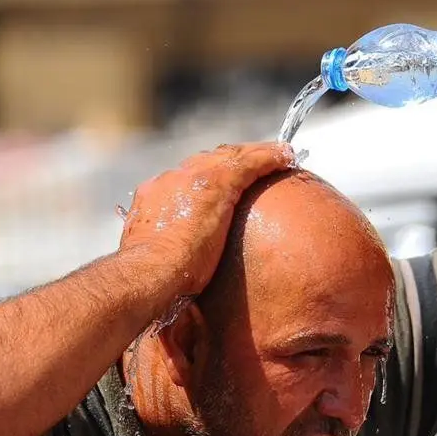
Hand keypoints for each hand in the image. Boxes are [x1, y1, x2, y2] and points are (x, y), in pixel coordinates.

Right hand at [119, 141, 295, 297]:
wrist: (149, 273)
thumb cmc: (151, 282)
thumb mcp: (154, 264)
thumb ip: (164, 259)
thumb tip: (176, 281)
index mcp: (151, 200)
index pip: (180, 181)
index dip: (202, 181)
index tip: (220, 189)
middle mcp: (169, 181)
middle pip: (205, 162)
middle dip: (228, 162)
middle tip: (252, 166)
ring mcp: (192, 179)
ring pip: (229, 157)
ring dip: (254, 154)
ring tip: (279, 154)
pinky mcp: (217, 183)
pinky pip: (249, 163)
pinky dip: (269, 157)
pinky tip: (287, 155)